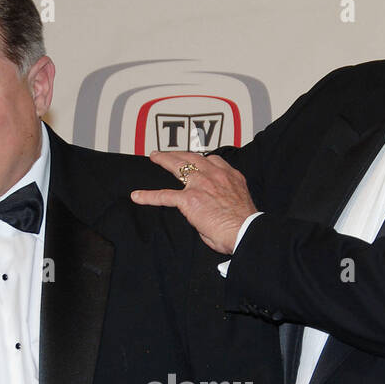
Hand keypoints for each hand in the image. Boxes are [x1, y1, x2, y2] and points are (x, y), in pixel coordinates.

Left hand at [131, 150, 255, 253]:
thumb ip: (222, 201)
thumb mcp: (238, 203)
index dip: (202, 159)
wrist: (246, 231)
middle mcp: (215, 175)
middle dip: (178, 153)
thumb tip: (211, 212)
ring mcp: (201, 184)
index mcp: (230, 176)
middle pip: (192, 157)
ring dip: (164, 160)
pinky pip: (164, 195)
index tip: (197, 159)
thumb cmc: (245, 224)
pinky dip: (149, 196)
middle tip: (169, 152)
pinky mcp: (189, 199)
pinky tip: (138, 196)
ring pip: (178, 166)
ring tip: (154, 157)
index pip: (213, 160)